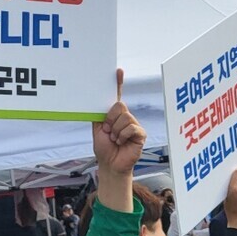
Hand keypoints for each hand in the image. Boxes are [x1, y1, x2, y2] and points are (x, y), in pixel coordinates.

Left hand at [90, 69, 145, 213]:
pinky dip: (122, 137)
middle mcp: (125, 116)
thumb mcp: (97, 128)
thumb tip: (96, 100)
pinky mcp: (140, 134)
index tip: (117, 71)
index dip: (117, 83)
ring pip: (124, 118)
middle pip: (119, 106)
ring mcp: (134, 124)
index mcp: (114, 113)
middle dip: (109, 120)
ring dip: (115, 131)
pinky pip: (131, 128)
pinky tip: (121, 143)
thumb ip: (98, 114)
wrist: (109, 164)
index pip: (116, 95)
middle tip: (107, 132)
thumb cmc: (104, 147)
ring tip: (114, 140)